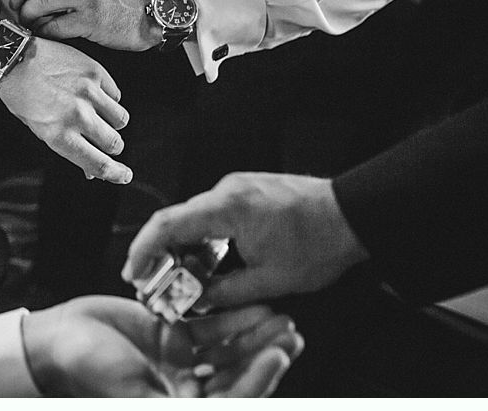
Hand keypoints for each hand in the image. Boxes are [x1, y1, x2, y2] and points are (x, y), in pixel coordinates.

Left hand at [0, 37, 131, 183]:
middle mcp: (77, 117)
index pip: (99, 163)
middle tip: (103, 139)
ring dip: (113, 122)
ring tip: (96, 113)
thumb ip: (68, 149)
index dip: (116, 173)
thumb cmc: (22, 96)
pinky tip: (92, 94)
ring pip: (121, 120)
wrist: (14, 59)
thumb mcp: (39, 130)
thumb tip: (91, 170)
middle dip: (112, 146)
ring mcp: (89, 94)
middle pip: (115, 143)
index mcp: (60, 136)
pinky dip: (109, 98)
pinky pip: (116, 95)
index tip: (125, 175)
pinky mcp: (95, 73)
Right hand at [22, 296, 302, 396]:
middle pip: (237, 376)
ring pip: (228, 352)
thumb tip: (214, 407)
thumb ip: (166, 401)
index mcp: (176, 408)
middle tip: (290, 333)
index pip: (230, 400)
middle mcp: (185, 392)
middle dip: (265, 356)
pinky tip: (251, 305)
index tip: (278, 355)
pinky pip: (208, 329)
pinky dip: (231, 319)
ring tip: (279, 316)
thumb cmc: (86, 369)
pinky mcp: (173, 337)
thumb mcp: (131, 391)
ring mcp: (181, 364)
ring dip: (253, 336)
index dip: (257, 381)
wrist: (57, 338)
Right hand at [122, 173, 370, 307]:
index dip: (143, 249)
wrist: (355, 212)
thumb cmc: (319, 243)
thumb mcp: (271, 280)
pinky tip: (206, 260)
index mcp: (227, 208)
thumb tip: (196, 301)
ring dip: (183, 246)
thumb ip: (226, 292)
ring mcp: (236, 187)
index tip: (132, 271)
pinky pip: (212, 214)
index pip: (168, 224)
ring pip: (194, 218)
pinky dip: (202, 237)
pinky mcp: (245, 190)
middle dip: (159, 252)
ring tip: (180, 277)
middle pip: (176, 220)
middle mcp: (226, 190)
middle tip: (150, 281)